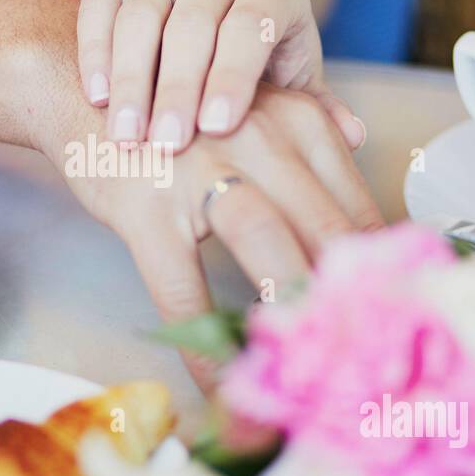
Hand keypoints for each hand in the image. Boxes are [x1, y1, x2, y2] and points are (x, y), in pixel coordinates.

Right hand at [46, 81, 381, 390]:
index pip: (357, 206)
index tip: (392, 321)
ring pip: (266, 243)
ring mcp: (199, 169)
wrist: (82, 95)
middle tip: (370, 357)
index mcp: (297, 121)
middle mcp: (259, 136)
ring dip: (293, 307)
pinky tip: (218, 381)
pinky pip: (182, 289)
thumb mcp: (252, 110)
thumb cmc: (177, 117)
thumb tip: (366, 142)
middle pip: (325, 228)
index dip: (380, 273)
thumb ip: (309, 130)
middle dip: (353, 300)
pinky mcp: (146, 207)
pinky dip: (203, 342)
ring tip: (312, 365)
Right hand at [76, 0, 366, 153]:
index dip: (234, 74)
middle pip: (194, 19)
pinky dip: (95, 46)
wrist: (222, 11)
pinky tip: (95, 95)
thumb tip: (350, 138)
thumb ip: (316, 110)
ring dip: (132, 77)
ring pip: (144, 9)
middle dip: (178, 86)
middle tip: (166, 144)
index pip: (252, 22)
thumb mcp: (295, 81)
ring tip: (126, 135)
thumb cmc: (263, 63)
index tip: (216, 127)